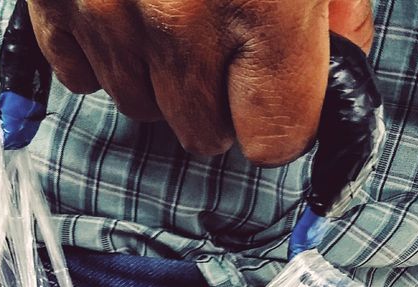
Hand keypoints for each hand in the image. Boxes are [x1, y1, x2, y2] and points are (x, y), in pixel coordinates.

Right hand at [26, 0, 373, 164]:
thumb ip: (338, 7)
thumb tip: (340, 65)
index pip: (274, 141)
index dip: (287, 117)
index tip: (286, 90)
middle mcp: (174, 14)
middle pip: (203, 133)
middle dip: (223, 98)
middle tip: (231, 31)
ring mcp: (102, 5)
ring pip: (139, 106)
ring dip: (161, 76)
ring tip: (174, 1)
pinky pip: (77, 74)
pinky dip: (99, 52)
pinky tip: (122, 7)